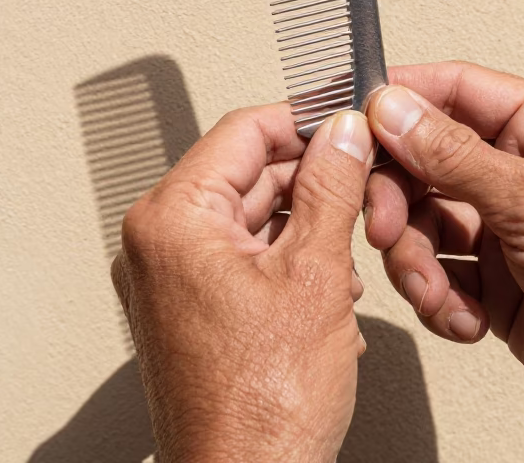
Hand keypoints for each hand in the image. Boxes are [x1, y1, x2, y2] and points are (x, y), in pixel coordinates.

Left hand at [111, 105, 373, 462]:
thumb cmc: (262, 408)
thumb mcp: (315, 276)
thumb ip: (331, 190)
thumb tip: (343, 134)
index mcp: (170, 222)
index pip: (242, 132)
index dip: (303, 119)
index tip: (345, 116)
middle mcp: (158, 245)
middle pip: (246, 173)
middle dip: (312, 179)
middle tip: (365, 179)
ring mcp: (171, 281)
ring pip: (250, 217)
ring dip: (307, 224)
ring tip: (353, 246)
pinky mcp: (191, 310)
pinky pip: (243, 257)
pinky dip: (290, 260)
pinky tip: (330, 286)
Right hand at [363, 61, 523, 461]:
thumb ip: (454, 156)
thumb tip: (393, 109)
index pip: (455, 91)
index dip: (399, 102)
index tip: (350, 122)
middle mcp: (523, 172)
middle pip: (424, 161)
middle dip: (396, 198)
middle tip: (382, 227)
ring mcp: (508, 228)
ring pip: (422, 222)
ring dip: (414, 259)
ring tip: (434, 290)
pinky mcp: (497, 283)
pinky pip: (438, 274)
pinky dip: (439, 298)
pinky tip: (466, 319)